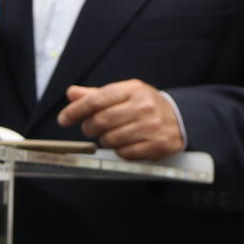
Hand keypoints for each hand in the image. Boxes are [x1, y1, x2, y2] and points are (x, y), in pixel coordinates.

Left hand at [56, 79, 185, 160]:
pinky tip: (124, 144)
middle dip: (89, 128)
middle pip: (101, 121)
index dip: (76, 110)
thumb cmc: (146, 105)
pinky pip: (125, 153)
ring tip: (110, 136)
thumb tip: (72, 93)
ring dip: (105, 140)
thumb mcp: (125, 93)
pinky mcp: (157, 145)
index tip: (64, 119)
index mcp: (132, 89)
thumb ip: (97, 94)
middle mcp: (143, 106)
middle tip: (90, 129)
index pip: (97, 99)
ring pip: (111, 139)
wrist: (180, 117)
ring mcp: (152, 126)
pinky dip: (119, 151)